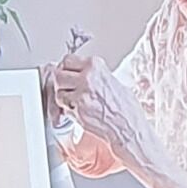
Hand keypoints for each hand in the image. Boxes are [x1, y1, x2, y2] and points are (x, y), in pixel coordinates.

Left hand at [52, 52, 149, 170]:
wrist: (129, 127)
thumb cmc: (126, 108)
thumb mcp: (113, 80)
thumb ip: (94, 75)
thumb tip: (80, 72)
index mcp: (96, 66)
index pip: (68, 60)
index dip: (66, 69)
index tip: (68, 75)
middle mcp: (87, 77)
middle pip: (59, 74)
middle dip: (61, 83)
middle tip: (68, 90)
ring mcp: (81, 94)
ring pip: (58, 90)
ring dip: (63, 97)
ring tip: (75, 102)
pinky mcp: (77, 109)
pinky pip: (62, 106)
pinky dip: (66, 109)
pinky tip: (78, 111)